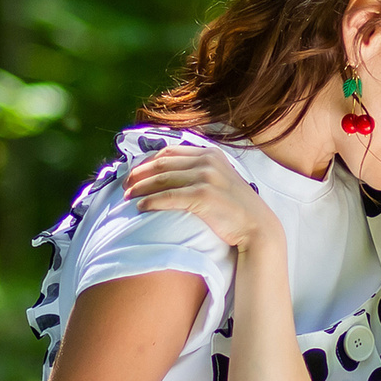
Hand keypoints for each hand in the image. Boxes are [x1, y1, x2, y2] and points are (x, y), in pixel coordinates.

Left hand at [124, 147, 281, 250]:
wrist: (257, 227)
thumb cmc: (236, 208)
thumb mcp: (222, 179)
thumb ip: (201, 171)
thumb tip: (172, 174)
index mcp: (210, 154)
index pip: (169, 153)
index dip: (147, 162)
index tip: (134, 173)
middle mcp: (207, 161)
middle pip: (162, 164)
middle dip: (139, 174)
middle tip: (124, 185)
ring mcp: (206, 177)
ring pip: (162, 179)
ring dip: (140, 188)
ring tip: (126, 197)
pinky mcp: (203, 196)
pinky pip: (168, 197)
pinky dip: (151, 201)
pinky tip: (141, 207)